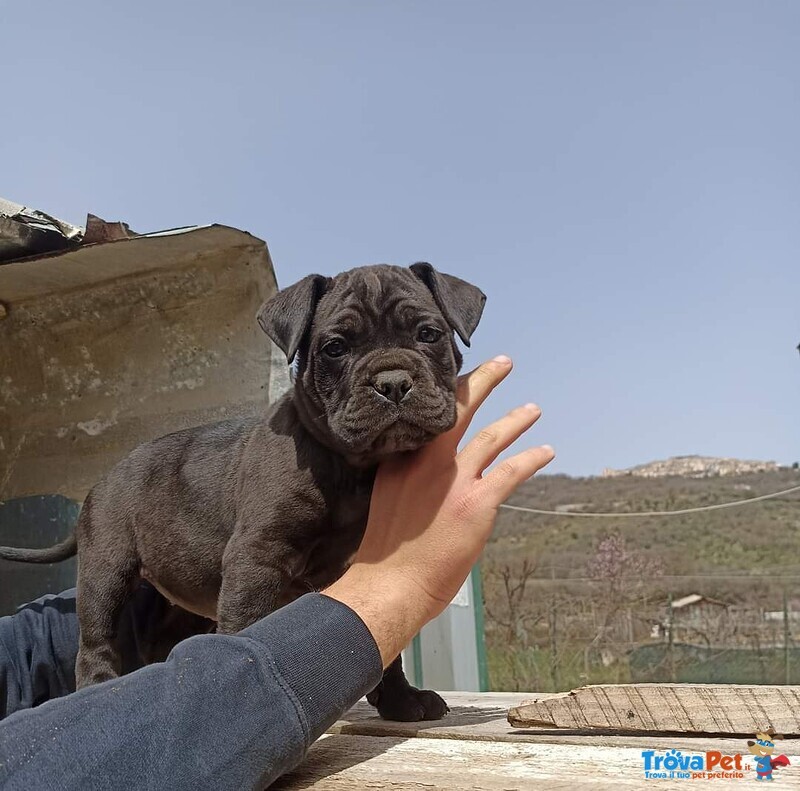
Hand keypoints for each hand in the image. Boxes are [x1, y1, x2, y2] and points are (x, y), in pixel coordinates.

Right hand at [324, 355, 553, 665]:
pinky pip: (512, 471)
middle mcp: (427, 461)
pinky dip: (531, 458)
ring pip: (492, 436)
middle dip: (484, 381)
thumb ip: (405, 473)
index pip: (428, 413)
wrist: (391, 583)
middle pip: (459, 409)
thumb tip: (426, 465)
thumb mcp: (386, 496)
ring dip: (517, 420)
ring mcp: (454, 480)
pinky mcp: (477, 503)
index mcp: (401, 458)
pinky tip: (545, 451)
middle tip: (503, 363)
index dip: (447, 389)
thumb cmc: (387, 549)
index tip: (458, 371)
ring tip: (533, 409)